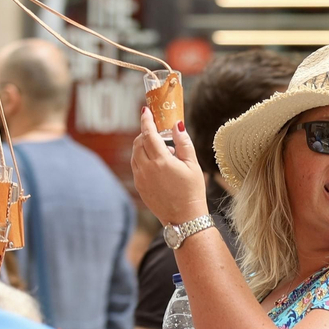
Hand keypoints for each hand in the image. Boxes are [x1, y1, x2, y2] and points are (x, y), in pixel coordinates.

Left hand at [131, 108, 208, 225]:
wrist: (184, 217)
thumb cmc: (192, 190)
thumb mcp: (193, 165)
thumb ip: (183, 142)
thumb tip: (177, 124)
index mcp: (161, 161)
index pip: (148, 134)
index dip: (146, 120)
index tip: (146, 111)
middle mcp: (147, 169)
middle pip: (138, 142)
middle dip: (145, 133)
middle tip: (158, 131)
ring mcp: (140, 178)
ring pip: (135, 154)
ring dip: (143, 146)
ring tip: (162, 151)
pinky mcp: (139, 186)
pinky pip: (136, 166)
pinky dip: (142, 159)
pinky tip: (158, 164)